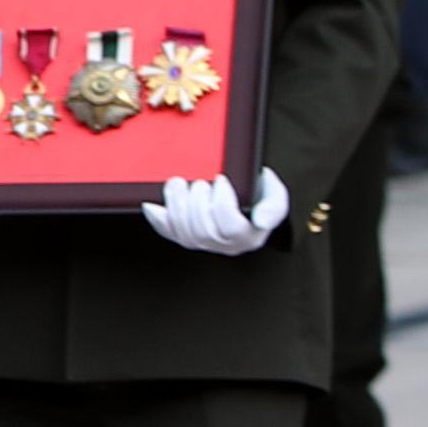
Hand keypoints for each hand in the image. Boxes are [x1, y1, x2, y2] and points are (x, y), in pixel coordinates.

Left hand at [142, 170, 291, 255]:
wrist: (246, 200)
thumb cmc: (258, 198)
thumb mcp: (275, 198)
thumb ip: (273, 208)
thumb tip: (261, 221)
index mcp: (248, 237)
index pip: (231, 227)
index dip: (222, 203)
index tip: (221, 180)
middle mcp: (225, 245)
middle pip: (204, 231)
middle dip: (197, 202)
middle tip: (200, 182)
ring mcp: (204, 244)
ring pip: (184, 233)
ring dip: (177, 205)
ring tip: (179, 183)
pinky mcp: (185, 238)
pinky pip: (169, 234)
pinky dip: (158, 219)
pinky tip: (152, 205)